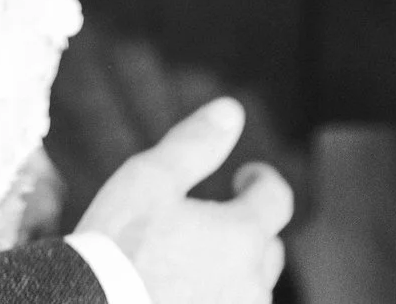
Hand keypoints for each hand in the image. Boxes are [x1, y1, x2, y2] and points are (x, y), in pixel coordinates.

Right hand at [76, 97, 291, 303]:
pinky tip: (183, 292)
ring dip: (232, 269)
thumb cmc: (119, 246)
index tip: (243, 177)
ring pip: (250, 286)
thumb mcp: (150, 179)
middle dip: (247, 228)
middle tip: (211, 220)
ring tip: (189, 262)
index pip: (277, 199)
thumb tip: (231, 110)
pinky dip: (215, 297)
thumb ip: (195, 144)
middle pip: (267, 247)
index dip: (261, 180)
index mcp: (242, 234)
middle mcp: (252, 282)